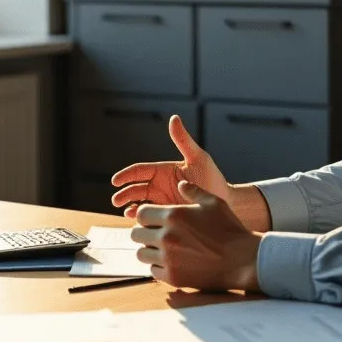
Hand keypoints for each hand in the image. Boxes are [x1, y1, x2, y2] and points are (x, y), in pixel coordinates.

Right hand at [110, 115, 229, 219]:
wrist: (227, 203)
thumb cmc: (213, 178)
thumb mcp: (198, 158)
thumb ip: (183, 140)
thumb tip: (173, 118)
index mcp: (162, 171)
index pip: (139, 171)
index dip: (126, 175)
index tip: (115, 181)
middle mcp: (159, 186)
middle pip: (135, 189)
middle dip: (124, 194)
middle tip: (116, 200)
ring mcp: (161, 202)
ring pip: (139, 204)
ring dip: (130, 208)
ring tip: (127, 213)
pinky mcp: (166, 216)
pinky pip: (150, 218)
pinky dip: (142, 220)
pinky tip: (140, 222)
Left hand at [131, 182, 261, 291]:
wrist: (242, 260)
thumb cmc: (229, 229)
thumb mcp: (214, 203)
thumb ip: (194, 191)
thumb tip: (180, 183)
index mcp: (173, 216)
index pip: (141, 213)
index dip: (146, 216)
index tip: (154, 220)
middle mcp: (166, 236)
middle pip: (136, 234)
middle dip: (144, 232)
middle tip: (155, 235)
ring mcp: (168, 258)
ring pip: (141, 254)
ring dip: (149, 251)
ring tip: (162, 249)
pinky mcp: (172, 277)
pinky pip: (153, 271)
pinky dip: (159, 267)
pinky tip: (171, 263)